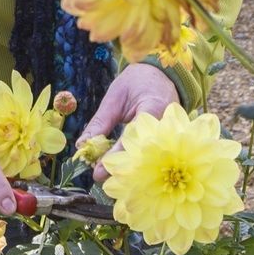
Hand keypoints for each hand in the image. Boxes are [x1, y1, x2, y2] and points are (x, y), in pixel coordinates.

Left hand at [80, 64, 178, 183]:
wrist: (162, 75)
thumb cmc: (137, 83)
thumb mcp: (115, 97)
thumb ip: (101, 122)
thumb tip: (83, 145)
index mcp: (153, 109)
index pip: (132, 137)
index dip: (115, 156)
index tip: (98, 171)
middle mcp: (166, 126)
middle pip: (143, 155)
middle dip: (121, 170)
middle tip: (100, 178)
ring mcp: (170, 136)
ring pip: (149, 161)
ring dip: (128, 171)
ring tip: (108, 180)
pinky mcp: (169, 142)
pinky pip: (152, 158)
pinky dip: (136, 166)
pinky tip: (121, 174)